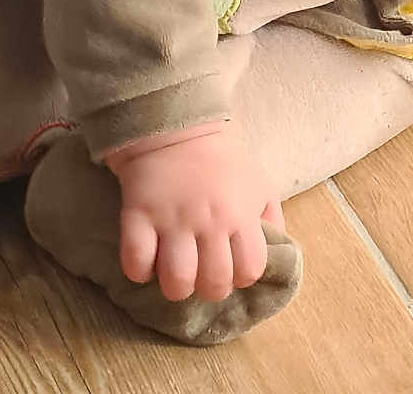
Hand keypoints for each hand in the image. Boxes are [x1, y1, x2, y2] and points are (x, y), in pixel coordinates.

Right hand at [104, 123, 283, 301]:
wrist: (177, 123)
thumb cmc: (222, 158)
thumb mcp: (258, 182)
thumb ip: (271, 218)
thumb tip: (277, 251)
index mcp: (240, 214)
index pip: (249, 270)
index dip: (240, 277)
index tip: (229, 266)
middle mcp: (209, 221)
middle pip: (213, 284)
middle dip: (208, 288)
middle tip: (200, 273)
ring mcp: (172, 219)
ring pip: (176, 282)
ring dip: (176, 286)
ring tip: (173, 272)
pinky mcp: (138, 214)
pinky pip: (135, 262)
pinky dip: (139, 271)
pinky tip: (146, 260)